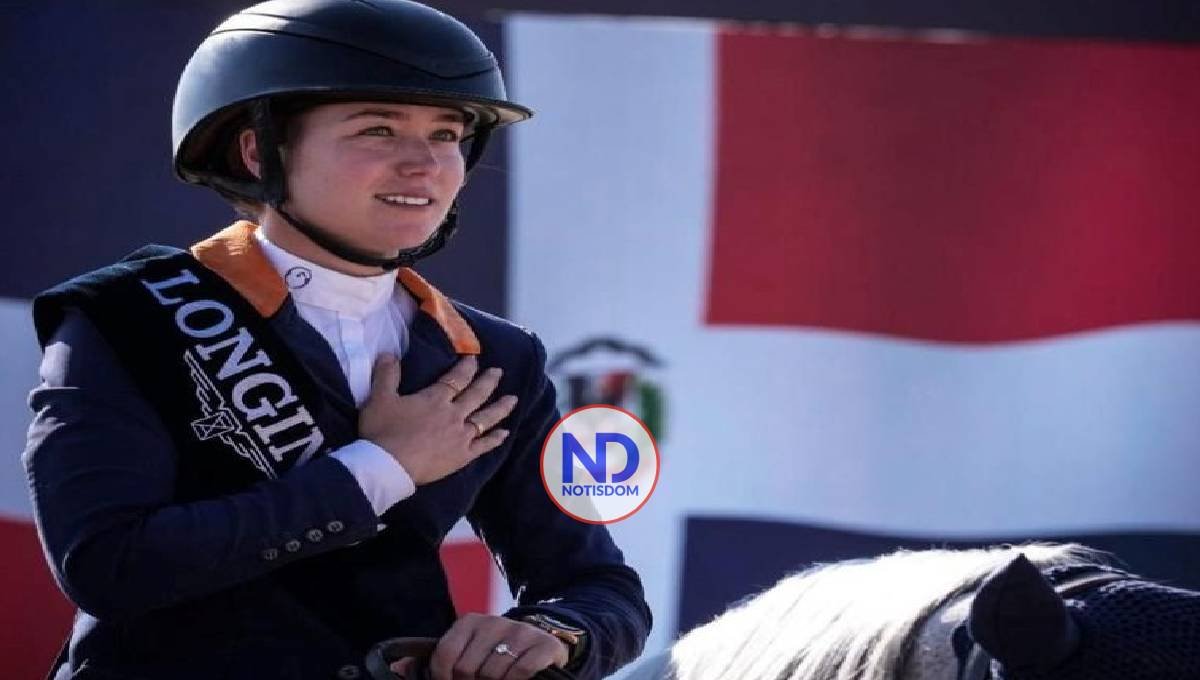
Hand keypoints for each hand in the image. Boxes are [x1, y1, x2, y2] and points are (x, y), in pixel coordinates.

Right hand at [359, 355, 517, 485]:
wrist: (388, 466)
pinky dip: (495, 439)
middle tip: (499, 372)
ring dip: (500, 407)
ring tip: (513, 399)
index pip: (456, 379)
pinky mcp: (462, 456)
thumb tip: (389, 353)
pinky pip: (483, 446)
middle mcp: (453, 414)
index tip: (475, 359)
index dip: (466, 368)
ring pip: (486, 418)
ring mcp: (460, 436)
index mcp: (435, 399)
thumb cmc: (383, 432)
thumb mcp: (379, 398)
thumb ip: (386, 374)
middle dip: (489, 381)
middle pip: (476, 395)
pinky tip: (505, 433)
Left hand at [390, 613, 569, 679]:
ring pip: (493, 673)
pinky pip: (520, 672)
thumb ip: (434, 658)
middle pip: (468, 669)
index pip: (445, 655)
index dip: (443, 677)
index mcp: (470, 622)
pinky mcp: (542, 646)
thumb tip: (397, 668)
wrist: (541, 640)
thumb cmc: (495, 650)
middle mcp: (494, 622)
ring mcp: (520, 633)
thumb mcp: (466, 648)